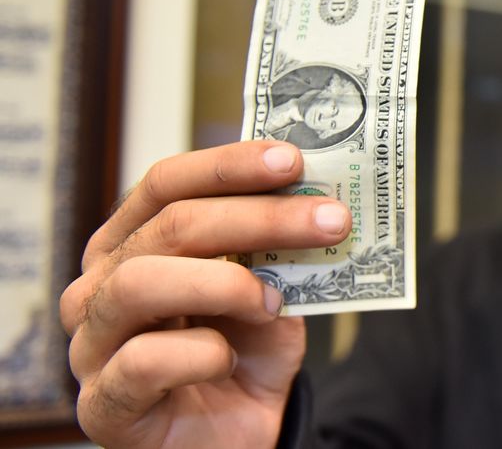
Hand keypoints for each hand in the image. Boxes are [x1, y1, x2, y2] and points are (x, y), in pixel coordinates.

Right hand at [59, 141, 350, 447]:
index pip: (166, 184)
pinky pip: (143, 361)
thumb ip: (276, 251)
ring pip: (140, 283)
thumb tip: (316, 201)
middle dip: (260, 217)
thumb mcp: (270, 290)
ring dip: (225, 283)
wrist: (238, 434)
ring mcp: (92, 343)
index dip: (228, 166)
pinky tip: (229, 358)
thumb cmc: (244, 352)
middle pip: (169, 226)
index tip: (293, 160)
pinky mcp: (103, 403)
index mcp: (132, 242)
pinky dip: (201, 354)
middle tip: (330, 219)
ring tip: (274, 302)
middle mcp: (100, 284)